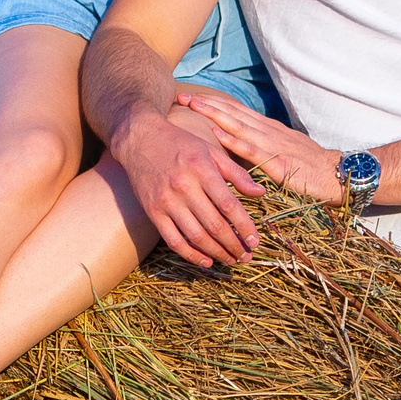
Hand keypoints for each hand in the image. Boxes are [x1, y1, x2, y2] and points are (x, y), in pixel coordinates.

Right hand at [107, 106, 266, 267]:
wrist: (139, 138)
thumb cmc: (180, 143)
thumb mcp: (210, 150)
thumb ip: (236, 173)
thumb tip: (261, 193)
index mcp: (201, 170)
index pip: (229, 205)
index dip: (244, 226)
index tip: (254, 241)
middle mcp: (183, 187)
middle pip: (214, 225)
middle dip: (233, 245)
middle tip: (246, 256)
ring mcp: (166, 201)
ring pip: (195, 236)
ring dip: (216, 253)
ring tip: (230, 260)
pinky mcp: (152, 211)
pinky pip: (173, 239)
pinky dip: (190, 254)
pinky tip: (205, 261)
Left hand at [176, 92, 341, 201]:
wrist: (339, 175)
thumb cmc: (310, 166)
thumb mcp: (283, 151)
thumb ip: (262, 147)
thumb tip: (239, 146)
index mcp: (268, 129)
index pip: (236, 111)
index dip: (214, 103)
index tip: (192, 97)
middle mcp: (268, 132)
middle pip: (233, 113)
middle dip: (207, 104)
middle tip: (182, 96)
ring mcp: (273, 145)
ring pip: (238, 125)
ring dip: (214, 114)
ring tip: (194, 105)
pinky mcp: (278, 163)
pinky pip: (252, 150)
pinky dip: (233, 141)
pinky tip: (218, 134)